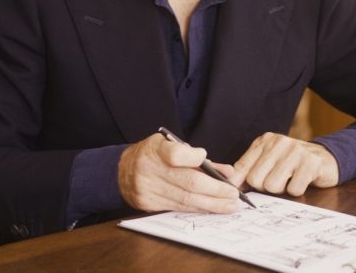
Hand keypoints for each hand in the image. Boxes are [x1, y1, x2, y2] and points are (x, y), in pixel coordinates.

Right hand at [118, 133, 241, 213]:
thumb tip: (227, 171)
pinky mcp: (149, 204)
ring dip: (212, 204)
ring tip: (230, 206)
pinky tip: (212, 209)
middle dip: (215, 191)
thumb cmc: (152, 155)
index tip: (204, 157)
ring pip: (186, 200)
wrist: (121, 171)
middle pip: (188, 183)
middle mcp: (150, 170)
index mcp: (155, 150)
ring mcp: (148, 189)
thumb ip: (197, 158)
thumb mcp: (169, 145)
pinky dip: (197, 208)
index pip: (175, 154)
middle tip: (234, 195)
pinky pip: (178, 208)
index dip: (193, 157)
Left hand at [232, 133, 338, 196]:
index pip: (242, 166)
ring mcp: (296, 151)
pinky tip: (303, 180)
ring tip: (291, 179)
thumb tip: (230, 184)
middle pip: (256, 180)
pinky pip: (294, 189)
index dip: (238, 183)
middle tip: (279, 180)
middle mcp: (279, 142)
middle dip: (266, 187)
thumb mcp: (269, 160)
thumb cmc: (292, 163)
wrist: (326, 158)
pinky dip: (297, 190)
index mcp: (265, 141)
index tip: (238, 193)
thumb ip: (249, 169)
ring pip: (273, 186)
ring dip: (282, 189)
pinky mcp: (311, 163)